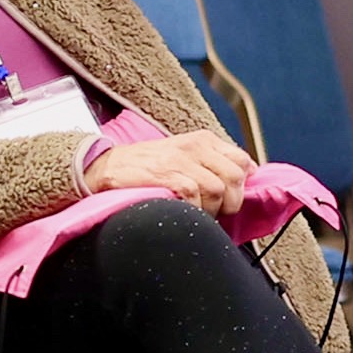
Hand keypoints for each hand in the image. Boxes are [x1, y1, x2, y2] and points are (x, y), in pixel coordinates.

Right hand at [80, 130, 254, 216]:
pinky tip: (181, 211)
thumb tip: (247, 175)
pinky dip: (192, 210)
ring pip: (217, 190)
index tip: (231, 196)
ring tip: (196, 213)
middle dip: (230, 201)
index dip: (242, 183)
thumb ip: (212, 163)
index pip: (242, 160)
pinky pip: (194, 197)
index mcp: (201, 140)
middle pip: (235, 176)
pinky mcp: (166, 175)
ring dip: (211, 209)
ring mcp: (180, 160)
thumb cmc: (144, 167)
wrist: (105, 166)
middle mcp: (194, 146)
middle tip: (216, 211)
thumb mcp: (182, 155)